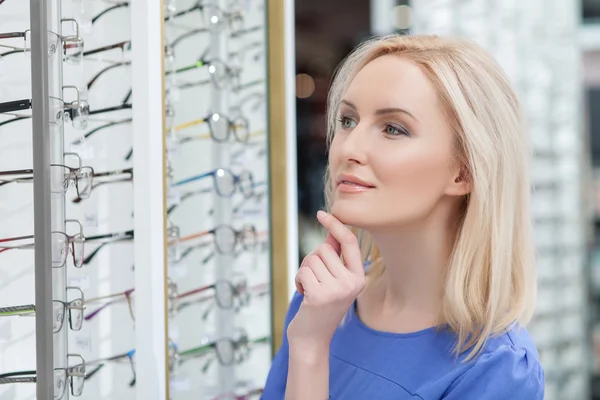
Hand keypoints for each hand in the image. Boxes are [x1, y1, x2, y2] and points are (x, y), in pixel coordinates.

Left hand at [287, 210, 365, 349]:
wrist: (313, 339)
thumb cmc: (321, 305)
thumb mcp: (334, 281)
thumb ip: (335, 257)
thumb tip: (332, 230)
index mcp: (359, 277)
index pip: (349, 242)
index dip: (336, 225)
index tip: (322, 213)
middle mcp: (352, 283)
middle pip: (324, 249)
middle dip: (312, 260)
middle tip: (314, 280)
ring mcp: (337, 290)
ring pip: (311, 258)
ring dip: (304, 271)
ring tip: (310, 289)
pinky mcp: (320, 295)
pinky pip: (303, 271)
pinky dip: (298, 280)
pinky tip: (304, 295)